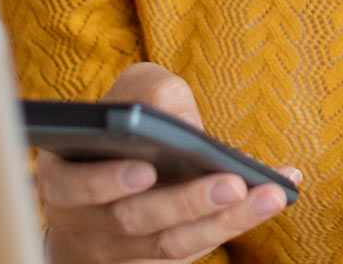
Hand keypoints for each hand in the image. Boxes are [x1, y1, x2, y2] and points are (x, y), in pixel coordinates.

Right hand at [36, 62, 296, 263]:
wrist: (112, 182)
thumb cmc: (122, 128)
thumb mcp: (130, 94)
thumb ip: (152, 95)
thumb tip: (185, 124)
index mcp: (63, 178)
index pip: (72, 186)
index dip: (105, 182)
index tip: (145, 170)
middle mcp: (85, 225)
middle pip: (133, 221)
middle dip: (184, 203)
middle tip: (230, 182)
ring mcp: (122, 253)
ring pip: (171, 246)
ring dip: (224, 221)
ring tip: (268, 193)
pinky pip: (198, 250)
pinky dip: (240, 223)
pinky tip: (280, 191)